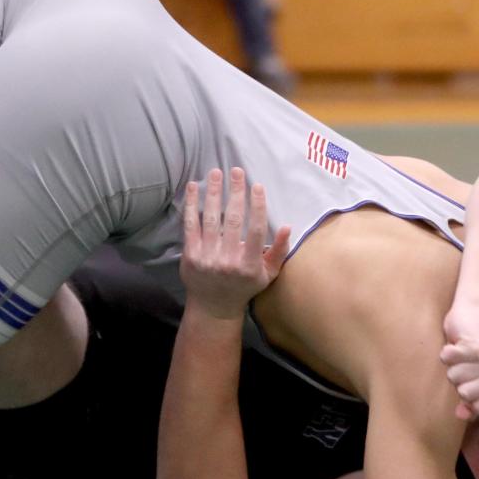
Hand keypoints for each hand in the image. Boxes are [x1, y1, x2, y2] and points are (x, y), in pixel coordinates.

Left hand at [180, 167, 290, 318]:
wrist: (213, 306)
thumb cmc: (245, 287)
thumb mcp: (268, 274)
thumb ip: (279, 251)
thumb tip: (287, 226)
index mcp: (249, 265)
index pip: (256, 231)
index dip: (257, 207)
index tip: (257, 187)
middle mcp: (228, 261)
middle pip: (233, 220)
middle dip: (235, 192)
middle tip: (237, 171)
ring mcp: (207, 257)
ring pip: (211, 219)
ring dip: (213, 193)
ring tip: (216, 173)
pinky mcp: (190, 255)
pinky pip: (190, 225)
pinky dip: (192, 204)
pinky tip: (194, 187)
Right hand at [440, 305, 478, 419]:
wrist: (476, 316)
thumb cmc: (478, 356)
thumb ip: (473, 404)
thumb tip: (461, 415)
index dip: (470, 398)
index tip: (475, 381)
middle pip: (465, 394)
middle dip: (460, 380)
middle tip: (469, 366)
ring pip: (454, 377)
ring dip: (454, 365)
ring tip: (465, 355)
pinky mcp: (475, 344)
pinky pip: (448, 359)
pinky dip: (447, 351)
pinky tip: (457, 345)